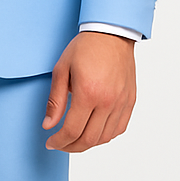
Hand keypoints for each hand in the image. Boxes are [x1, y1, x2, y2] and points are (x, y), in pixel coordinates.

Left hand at [43, 32, 136, 152]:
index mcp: (88, 93)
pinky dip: (105, 136)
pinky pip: (119, 128)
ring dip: (88, 144)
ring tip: (75, 140)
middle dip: (71, 147)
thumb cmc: (85, 48)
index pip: (72, 130)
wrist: (112, 33)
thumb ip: (55, 101)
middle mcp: (108, 101)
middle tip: (60, 144)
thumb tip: (49, 125)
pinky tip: (94, 132)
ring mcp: (121, 102)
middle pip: (89, 139)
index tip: (51, 142)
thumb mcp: (61, 70)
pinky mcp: (130, 101)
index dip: (59, 141)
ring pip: (105, 137)